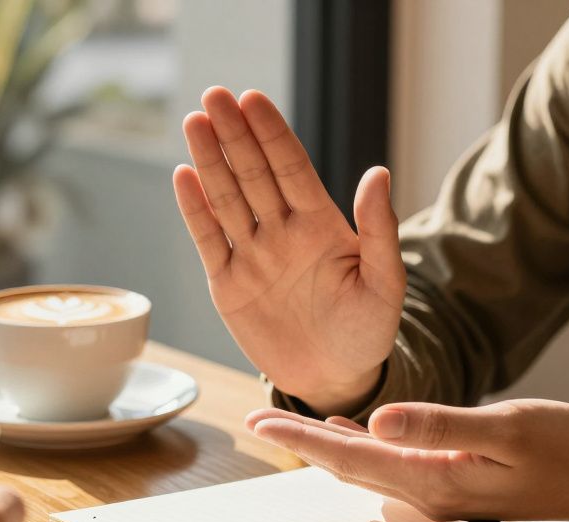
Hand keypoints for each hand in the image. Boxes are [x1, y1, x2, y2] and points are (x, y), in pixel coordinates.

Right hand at [173, 86, 405, 415]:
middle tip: (214, 95)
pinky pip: (209, 240)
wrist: (335, 379)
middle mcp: (282, 232)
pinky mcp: (229, 284)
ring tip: (195, 122)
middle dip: (234, 135)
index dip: (272, 135)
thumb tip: (379, 172)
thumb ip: (379, 230)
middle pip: (253, 174)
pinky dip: (195, 210)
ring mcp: (253, 255)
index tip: (253, 100)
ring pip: (227, 199)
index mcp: (321, 225)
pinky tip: (184, 175)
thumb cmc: (367, 330)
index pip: (292, 169)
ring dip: (210, 161)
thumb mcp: (384, 283)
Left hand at [247, 400, 568, 521]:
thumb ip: (439, 426)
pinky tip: (350, 432)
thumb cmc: (566, 450)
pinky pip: (391, 464)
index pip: (350, 458)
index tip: (259, 419)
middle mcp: (428, 493)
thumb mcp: (504, 430)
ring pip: (365, 466)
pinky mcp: (453, 479)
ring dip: (325, 445)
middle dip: (299, 442)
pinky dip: (361, 446)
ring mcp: (440, 490)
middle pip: (347, 465)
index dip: (301, 437)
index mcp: (433, 480)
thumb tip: (377, 422)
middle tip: (255, 418)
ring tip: (287, 424)